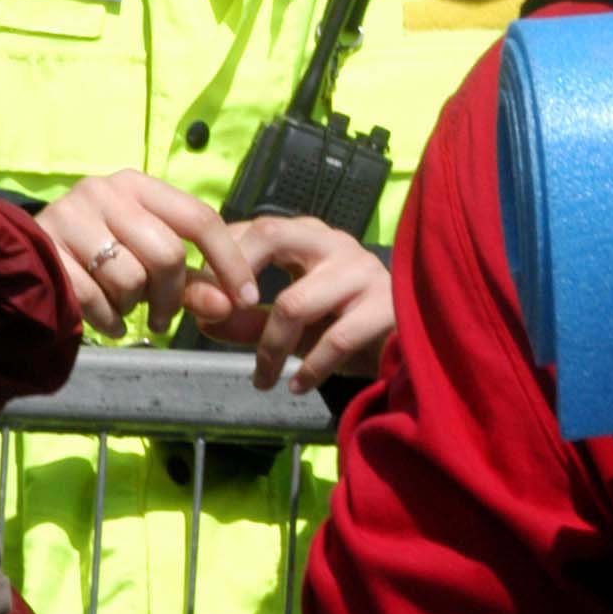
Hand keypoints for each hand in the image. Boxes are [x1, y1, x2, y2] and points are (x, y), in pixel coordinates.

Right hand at [36, 169, 258, 338]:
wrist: (22, 259)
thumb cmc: (98, 256)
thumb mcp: (148, 260)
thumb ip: (192, 282)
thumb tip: (231, 305)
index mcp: (137, 185)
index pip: (199, 218)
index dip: (228, 261)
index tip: (246, 298)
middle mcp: (104, 192)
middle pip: (166, 254)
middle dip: (172, 296)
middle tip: (163, 317)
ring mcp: (70, 218)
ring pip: (130, 280)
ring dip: (133, 307)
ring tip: (121, 304)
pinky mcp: (45, 251)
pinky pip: (95, 300)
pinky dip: (108, 320)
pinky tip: (104, 317)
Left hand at [195, 216, 396, 392]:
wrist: (412, 347)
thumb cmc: (348, 325)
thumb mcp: (292, 323)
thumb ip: (247, 320)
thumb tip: (203, 319)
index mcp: (309, 236)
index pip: (253, 228)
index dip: (219, 260)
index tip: (200, 301)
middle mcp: (335, 242)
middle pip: (270, 235)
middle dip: (235, 276)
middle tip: (218, 317)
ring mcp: (363, 271)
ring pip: (294, 301)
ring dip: (270, 349)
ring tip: (263, 379)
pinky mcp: (387, 306)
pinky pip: (335, 338)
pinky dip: (310, 368)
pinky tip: (298, 384)